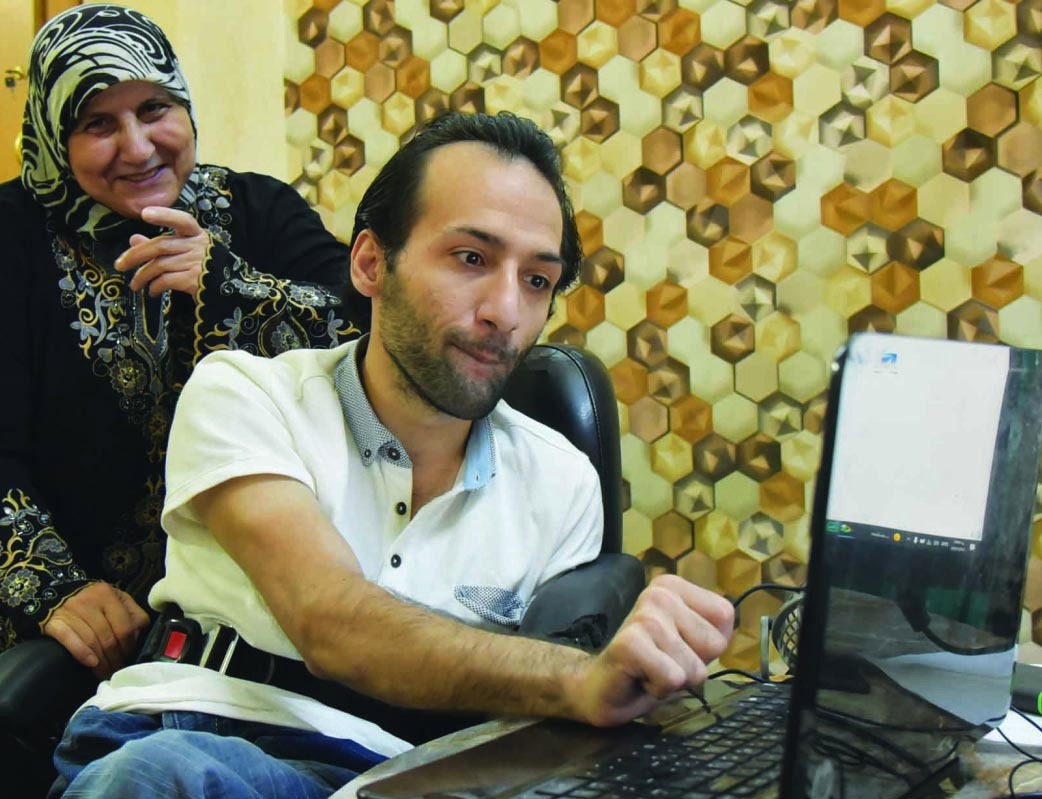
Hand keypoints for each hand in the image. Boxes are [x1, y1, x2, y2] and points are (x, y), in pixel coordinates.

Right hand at [42, 582, 150, 679]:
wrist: (57, 596)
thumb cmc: (94, 602)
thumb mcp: (116, 600)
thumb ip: (131, 614)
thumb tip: (135, 637)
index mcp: (108, 594)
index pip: (125, 626)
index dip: (128, 646)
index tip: (128, 656)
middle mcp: (89, 600)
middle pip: (108, 637)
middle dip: (114, 658)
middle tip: (116, 670)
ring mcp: (70, 611)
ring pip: (92, 641)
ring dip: (101, 662)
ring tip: (105, 673)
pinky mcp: (54, 622)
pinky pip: (69, 639)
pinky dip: (81, 652)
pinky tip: (91, 663)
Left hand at [115, 206, 209, 298]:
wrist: (226, 290)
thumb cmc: (202, 267)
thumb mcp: (184, 251)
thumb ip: (160, 245)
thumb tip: (133, 239)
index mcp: (196, 234)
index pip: (182, 220)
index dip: (164, 215)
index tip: (145, 214)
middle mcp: (198, 246)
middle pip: (161, 245)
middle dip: (136, 255)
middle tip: (120, 265)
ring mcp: (197, 263)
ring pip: (160, 265)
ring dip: (142, 276)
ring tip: (135, 284)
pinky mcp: (194, 280)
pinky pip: (166, 280)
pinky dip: (154, 286)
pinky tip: (152, 291)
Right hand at [571, 575, 733, 726]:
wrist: (600, 686)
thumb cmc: (649, 665)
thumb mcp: (688, 643)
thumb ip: (712, 631)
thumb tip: (729, 631)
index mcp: (673, 586)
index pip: (725, 616)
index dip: (708, 645)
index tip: (680, 647)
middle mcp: (659, 594)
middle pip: (714, 644)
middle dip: (693, 664)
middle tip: (663, 661)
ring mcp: (645, 617)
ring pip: (695, 667)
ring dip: (674, 680)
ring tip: (650, 670)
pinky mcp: (631, 643)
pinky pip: (673, 678)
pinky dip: (660, 689)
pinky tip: (640, 678)